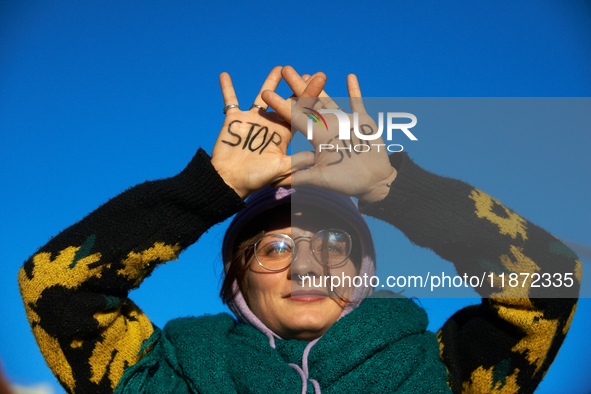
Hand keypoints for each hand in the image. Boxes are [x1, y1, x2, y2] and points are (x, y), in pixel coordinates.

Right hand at [211, 67, 324, 198]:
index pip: (299, 112)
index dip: (310, 96)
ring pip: (262, 97)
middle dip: (296, 86)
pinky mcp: (234, 119)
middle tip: (309, 73)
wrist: (230, 181)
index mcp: (283, 133)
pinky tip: (224, 74)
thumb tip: (317, 155)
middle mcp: (270, 124)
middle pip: (285, 101)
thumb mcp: (280, 169)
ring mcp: (252, 120)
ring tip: (280, 68)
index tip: (320, 81)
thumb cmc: (256, 178)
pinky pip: (230, 101)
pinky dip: (227, 89)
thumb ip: (297, 161)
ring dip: (270, 82)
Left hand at [262, 67, 396, 202]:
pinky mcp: (362, 121)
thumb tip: (273, 183)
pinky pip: (357, 102)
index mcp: (316, 137)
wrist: (373, 182)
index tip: (267, 93)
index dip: (281, 105)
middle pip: (309, 103)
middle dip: (298, 86)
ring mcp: (344, 122)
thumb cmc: (346, 182)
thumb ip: (298, 177)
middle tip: (285, 69)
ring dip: (320, 84)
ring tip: (311, 70)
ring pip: (329, 99)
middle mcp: (327, 126)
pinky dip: (354, 90)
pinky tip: (350, 76)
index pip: (295, 118)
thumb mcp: (319, 179)